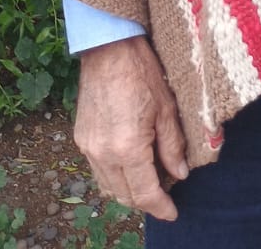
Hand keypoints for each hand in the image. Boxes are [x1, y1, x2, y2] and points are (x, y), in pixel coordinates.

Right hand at [73, 36, 188, 221]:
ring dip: (128, 192)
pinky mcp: (81, 138)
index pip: (145, 193)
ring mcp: (88, 147)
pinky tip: (129, 166)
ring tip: (149, 183)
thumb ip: (173, 145)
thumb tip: (179, 173)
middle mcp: (103, 153)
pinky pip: (97, 170)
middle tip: (165, 196)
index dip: (161, 207)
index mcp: (127, 148)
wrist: (108, 48)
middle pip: (124, 196)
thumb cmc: (141, 71)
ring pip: (108, 187)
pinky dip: (114, 177)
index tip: (173, 212)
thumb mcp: (167, 108)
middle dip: (145, 202)